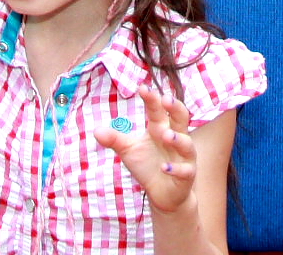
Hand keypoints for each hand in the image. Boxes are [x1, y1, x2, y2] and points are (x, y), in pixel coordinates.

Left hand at [95, 86, 200, 214]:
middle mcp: (176, 138)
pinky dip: (176, 168)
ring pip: (186, 143)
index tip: (143, 87)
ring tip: (166, 134)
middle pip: (181, 118)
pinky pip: (185, 170)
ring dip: (177, 138)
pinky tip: (164, 167)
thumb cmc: (147, 166)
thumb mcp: (129, 151)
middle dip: (175, 108)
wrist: (164, 194)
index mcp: (160, 128)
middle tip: (166, 99)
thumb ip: (115, 139)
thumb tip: (96, 130)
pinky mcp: (187, 175)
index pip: (158, 110)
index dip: (152, 99)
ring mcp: (184, 156)